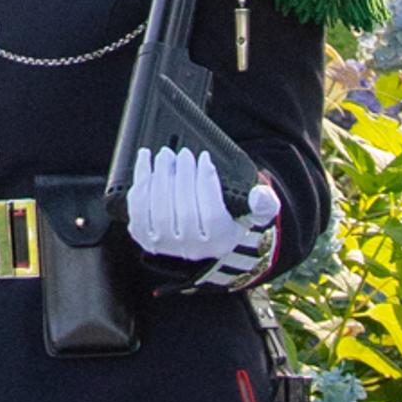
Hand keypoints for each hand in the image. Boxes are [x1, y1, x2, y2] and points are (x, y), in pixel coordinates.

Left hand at [125, 143, 276, 283]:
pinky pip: (137, 209)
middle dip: (181, 176)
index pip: (211, 214)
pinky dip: (140, 183)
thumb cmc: (229, 217)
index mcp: (219, 240)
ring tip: (164, 155)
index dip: (206, 183)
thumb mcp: (254, 212)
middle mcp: (191, 247)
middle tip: (182, 153)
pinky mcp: (144, 235)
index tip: (204, 158)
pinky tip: (145, 162)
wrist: (203, 237)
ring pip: (159, 210)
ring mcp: (165, 244)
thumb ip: (263, 203)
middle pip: (183, 211)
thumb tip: (260, 196)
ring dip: (160, 177)